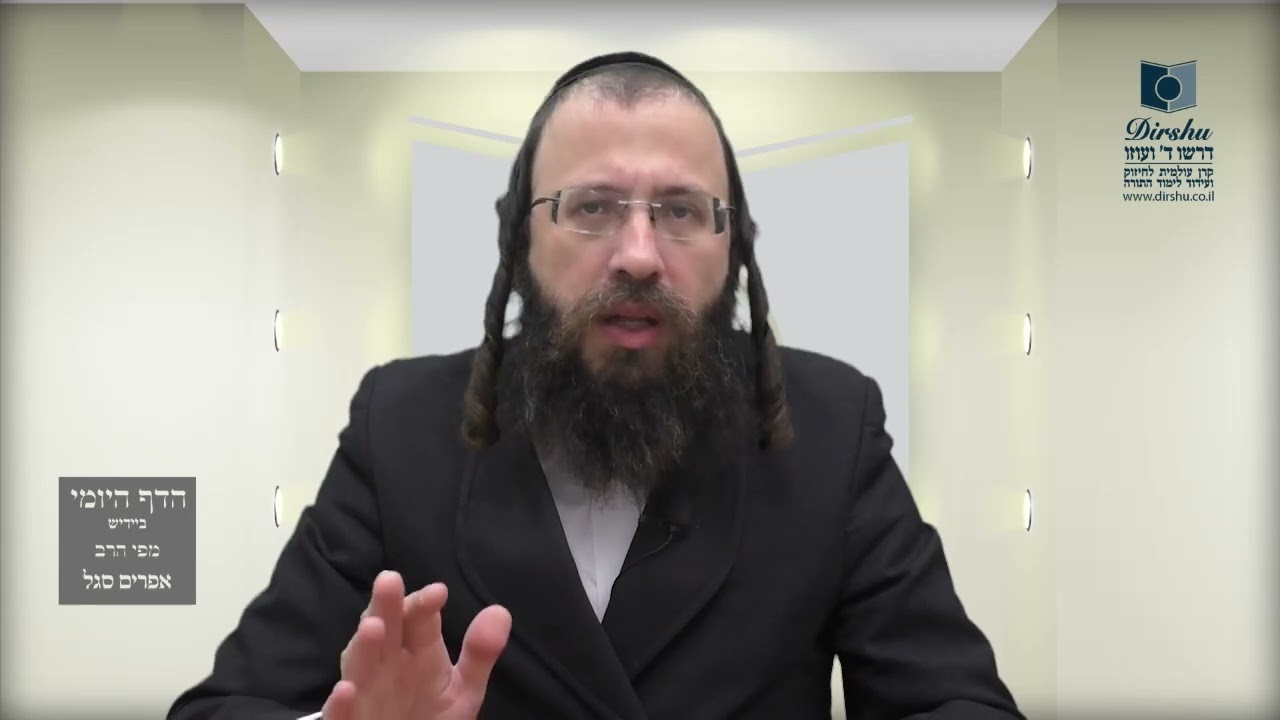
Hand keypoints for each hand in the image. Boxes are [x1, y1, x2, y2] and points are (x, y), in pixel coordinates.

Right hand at [322, 571, 511, 719]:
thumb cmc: (431, 716)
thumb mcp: (462, 689)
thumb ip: (480, 653)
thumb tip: (501, 611)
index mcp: (415, 650)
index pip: (418, 618)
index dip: (425, 603)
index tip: (439, 592)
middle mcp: (386, 665)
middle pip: (385, 630)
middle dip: (386, 605)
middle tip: (389, 579)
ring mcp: (364, 693)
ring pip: (359, 666)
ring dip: (363, 647)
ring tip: (373, 627)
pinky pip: (340, 714)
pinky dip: (339, 703)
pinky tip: (346, 689)